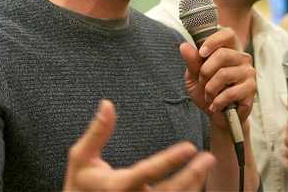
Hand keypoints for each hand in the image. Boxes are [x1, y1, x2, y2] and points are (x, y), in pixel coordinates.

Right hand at [63, 99, 214, 191]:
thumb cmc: (79, 186)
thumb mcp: (80, 158)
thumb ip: (97, 132)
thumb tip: (107, 104)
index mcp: (118, 186)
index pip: (149, 171)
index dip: (170, 160)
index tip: (189, 147)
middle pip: (170, 191)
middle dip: (192, 175)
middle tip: (209, 158)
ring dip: (193, 184)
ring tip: (206, 166)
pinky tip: (196, 181)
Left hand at [179, 27, 255, 128]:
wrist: (216, 116)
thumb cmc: (206, 92)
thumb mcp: (193, 76)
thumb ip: (191, 61)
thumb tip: (184, 46)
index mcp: (229, 49)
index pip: (228, 33)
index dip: (214, 41)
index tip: (201, 53)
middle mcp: (242, 58)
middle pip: (222, 54)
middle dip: (205, 71)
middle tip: (202, 83)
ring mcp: (248, 73)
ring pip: (224, 74)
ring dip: (210, 89)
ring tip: (209, 96)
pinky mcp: (251, 89)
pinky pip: (230, 92)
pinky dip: (217, 101)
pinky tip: (215, 105)